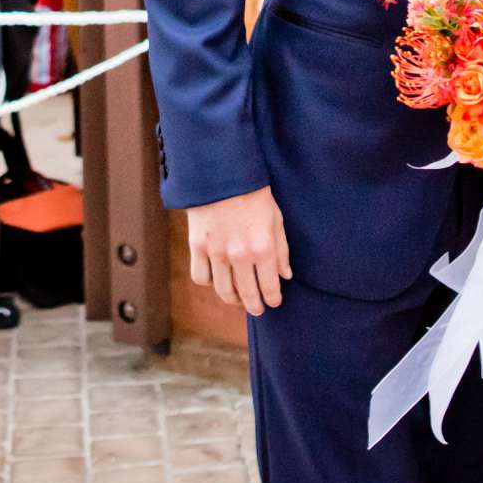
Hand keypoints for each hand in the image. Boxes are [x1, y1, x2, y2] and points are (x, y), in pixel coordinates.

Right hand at [185, 185, 292, 315]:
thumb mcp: (276, 218)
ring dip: (232, 299)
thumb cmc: (254, 194)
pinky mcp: (197, 246)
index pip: (269, 287)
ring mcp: (216, 252)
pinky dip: (209, 282)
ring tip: (237, 299)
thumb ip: (282, 249)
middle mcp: (240, 255)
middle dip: (254, 306)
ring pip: (223, 291)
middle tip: (257, 310)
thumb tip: (285, 276)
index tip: (274, 302)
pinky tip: (217, 279)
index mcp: (263, 247)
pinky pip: (201, 277)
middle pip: (247, 294)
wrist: (222, 173)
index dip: (273, 299)